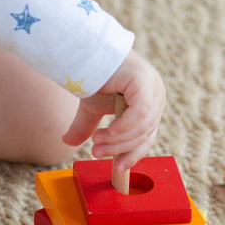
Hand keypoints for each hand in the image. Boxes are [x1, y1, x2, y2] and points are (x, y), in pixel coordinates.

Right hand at [61, 49, 165, 174]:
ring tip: (96, 143)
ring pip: (141, 127)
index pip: (148, 136)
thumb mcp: (92, 109)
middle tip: (97, 154)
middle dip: (120, 149)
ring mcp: (153, 87)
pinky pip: (139, 114)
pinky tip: (106, 133)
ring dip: (117, 141)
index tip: (117, 170)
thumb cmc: (93, 76)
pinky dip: (123, 128)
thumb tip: (67, 141)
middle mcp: (157, 94)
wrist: (85, 54)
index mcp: (151, 102)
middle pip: (145, 134)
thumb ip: (87, 127)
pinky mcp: (144, 82)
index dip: (133, 155)